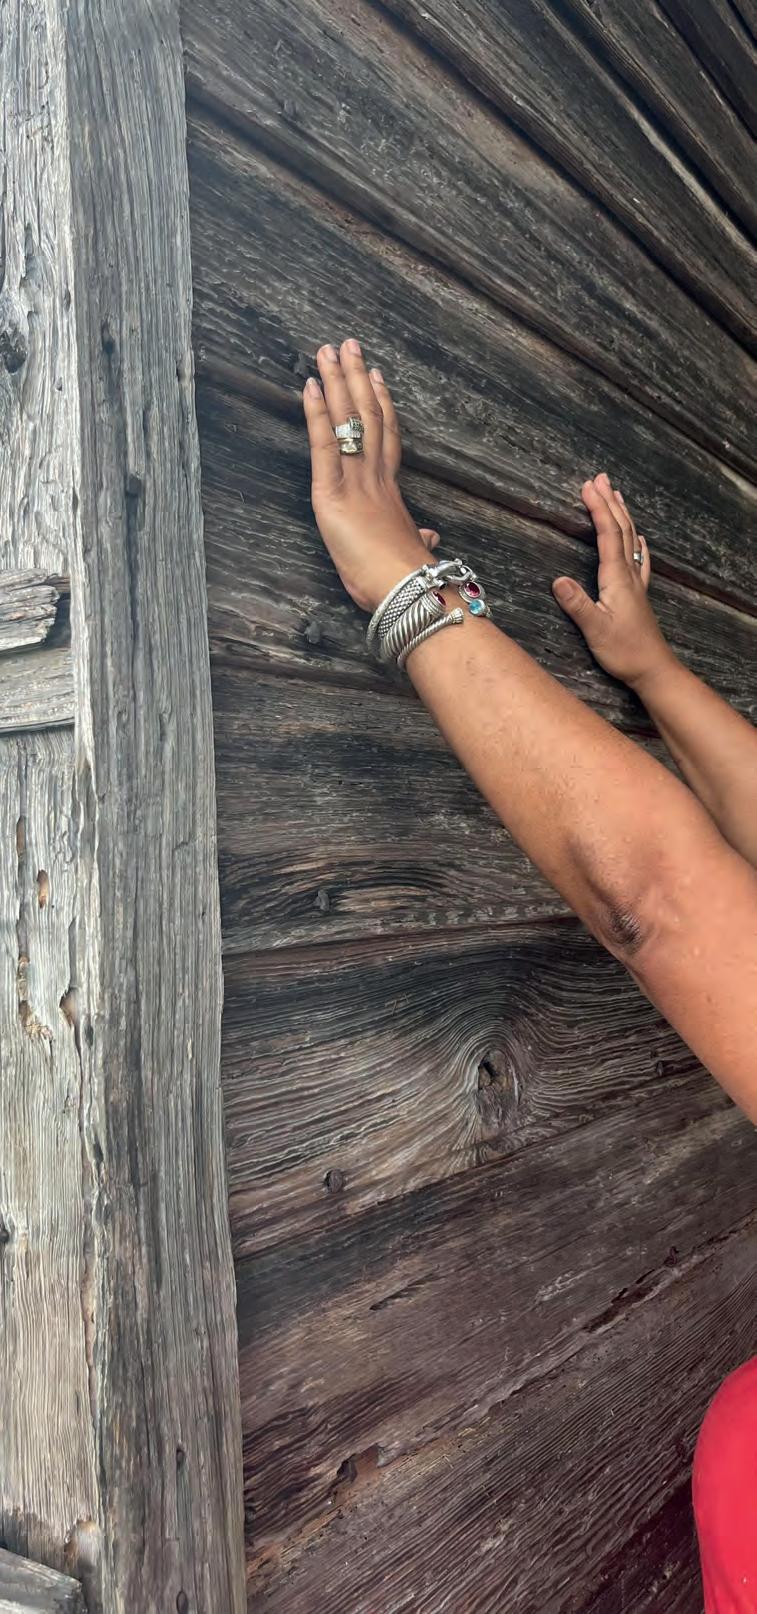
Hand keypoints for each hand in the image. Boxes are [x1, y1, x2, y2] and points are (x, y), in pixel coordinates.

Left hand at [303, 339, 432, 610]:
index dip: (381, 404)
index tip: (376, 376)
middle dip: (356, 379)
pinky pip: (324, 444)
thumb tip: (431, 539)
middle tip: (348, 345)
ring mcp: (356, 480)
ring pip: (348, 420)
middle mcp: (375, 477)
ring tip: (328, 350)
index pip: (387, 439)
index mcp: (391, 493)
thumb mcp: (414, 554)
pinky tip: (309, 386)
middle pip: (368, 416)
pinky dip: (316, 414)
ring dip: (336, 382)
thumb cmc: (409, 578)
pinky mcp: (332, 492)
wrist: (405, 588)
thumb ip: (419, 540)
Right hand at [552, 473, 673, 690]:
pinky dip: (637, 542)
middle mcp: (629, 575)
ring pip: (631, 539)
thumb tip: (558, 580)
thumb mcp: (595, 630)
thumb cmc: (623, 651)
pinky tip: (640, 537)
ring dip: (623, 514)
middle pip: (621, 530)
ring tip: (617, 493)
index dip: (598, 509)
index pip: (607, 535)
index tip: (587, 487)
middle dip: (610, 502)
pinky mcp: (638, 594)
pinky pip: (639, 559)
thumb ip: (577, 604)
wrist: (652, 668)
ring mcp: (636, 583)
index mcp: (616, 578)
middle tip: (600, 477)